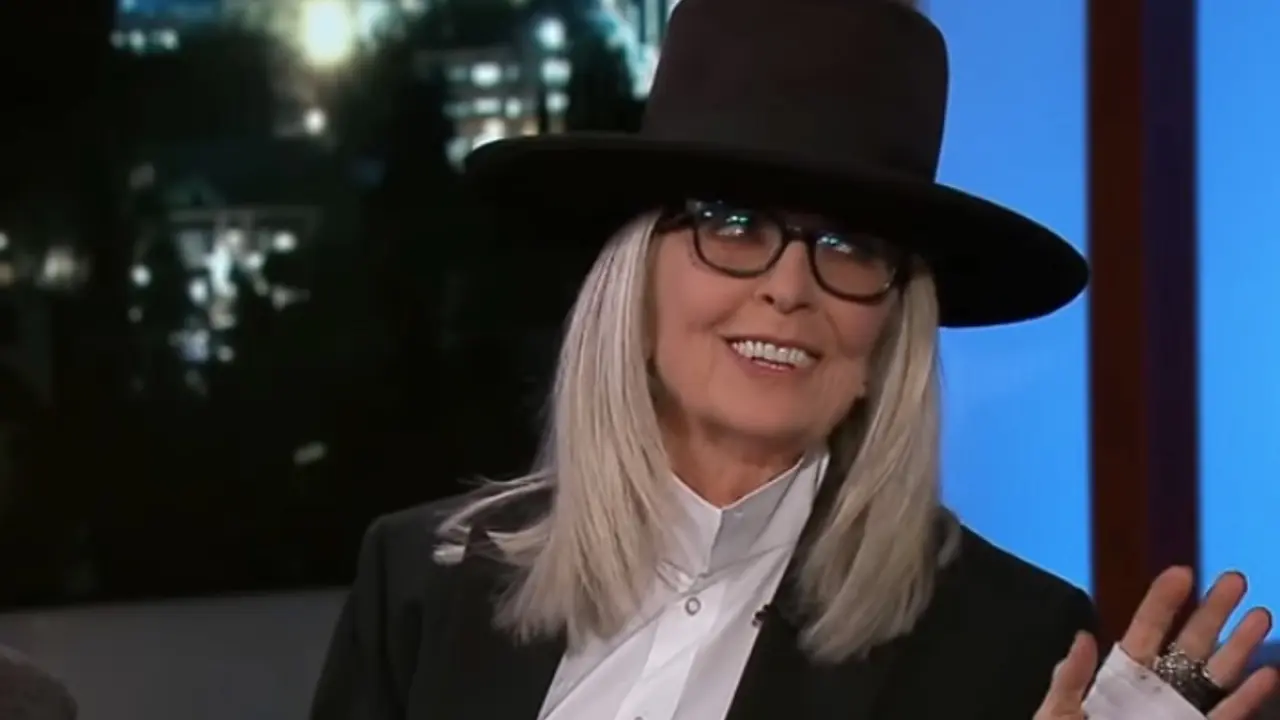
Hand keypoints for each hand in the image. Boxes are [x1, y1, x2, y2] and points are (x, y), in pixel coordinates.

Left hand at [1035, 567, 1277, 719]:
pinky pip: (1226, 717)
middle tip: (1235, 579)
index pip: (1147, 630)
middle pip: (1190, 643)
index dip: (1164, 601)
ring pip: (1216, 675)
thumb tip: (1084, 637)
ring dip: (1239, 647)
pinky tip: (1267, 675)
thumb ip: (1071, 678)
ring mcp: (1180, 714)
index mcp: (1121, 676)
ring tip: (1260, 614)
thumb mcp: (1057, 712)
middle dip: (1213, 611)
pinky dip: (1247, 699)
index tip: (1182, 572)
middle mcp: (1157, 690)